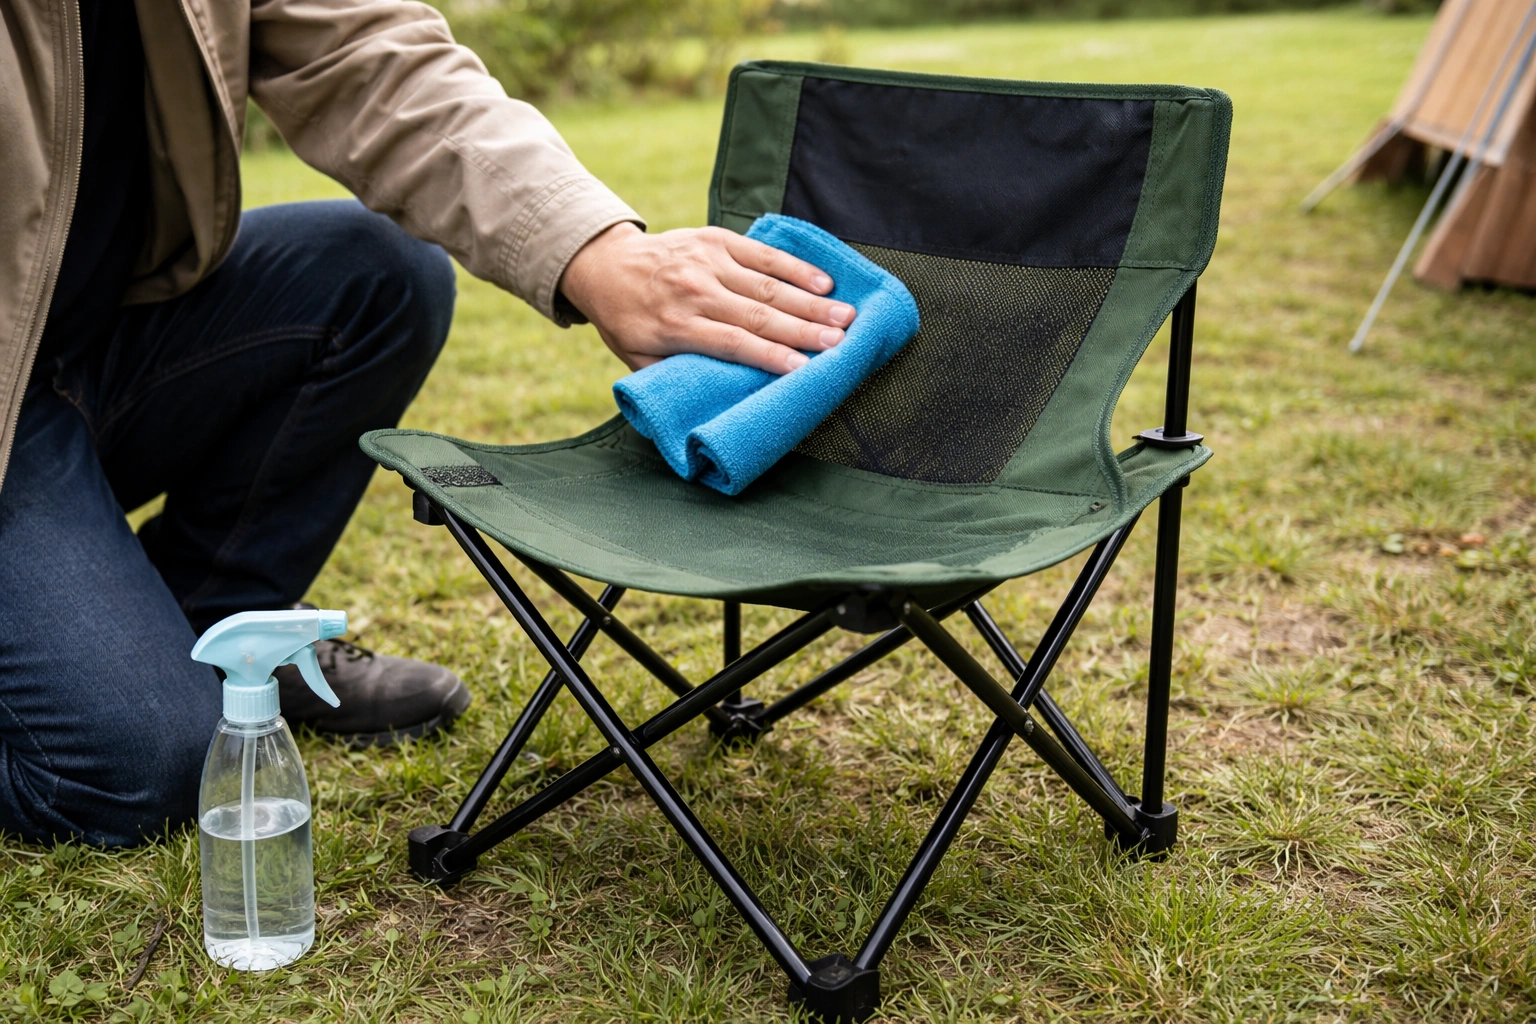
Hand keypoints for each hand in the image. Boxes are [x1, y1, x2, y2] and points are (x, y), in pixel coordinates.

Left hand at [558, 223, 855, 374]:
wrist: (607, 265)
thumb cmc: (628, 322)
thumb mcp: (636, 360)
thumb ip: (672, 380)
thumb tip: (707, 410)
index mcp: (675, 325)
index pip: (731, 342)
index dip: (768, 355)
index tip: (803, 368)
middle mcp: (694, 290)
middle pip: (757, 313)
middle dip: (802, 328)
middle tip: (841, 340)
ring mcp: (707, 260)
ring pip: (766, 284)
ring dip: (809, 300)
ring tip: (845, 315)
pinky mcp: (717, 239)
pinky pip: (761, 253)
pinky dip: (794, 267)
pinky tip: (823, 281)